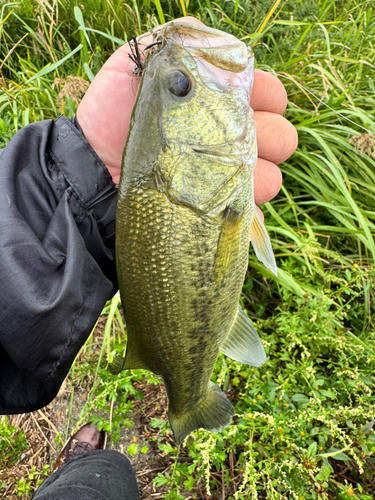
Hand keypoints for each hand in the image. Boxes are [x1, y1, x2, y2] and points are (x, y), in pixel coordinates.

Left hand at [77, 17, 297, 204]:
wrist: (93, 165)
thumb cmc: (111, 114)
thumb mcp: (133, 66)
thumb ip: (171, 42)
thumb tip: (209, 39)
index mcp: (223, 103)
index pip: (272, 94)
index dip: (267, 94)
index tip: (244, 99)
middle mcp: (232, 140)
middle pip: (283, 137)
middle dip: (269, 137)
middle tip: (232, 140)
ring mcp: (227, 178)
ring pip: (272, 178)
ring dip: (256, 176)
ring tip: (218, 176)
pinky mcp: (216, 209)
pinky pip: (248, 214)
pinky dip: (241, 211)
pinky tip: (215, 207)